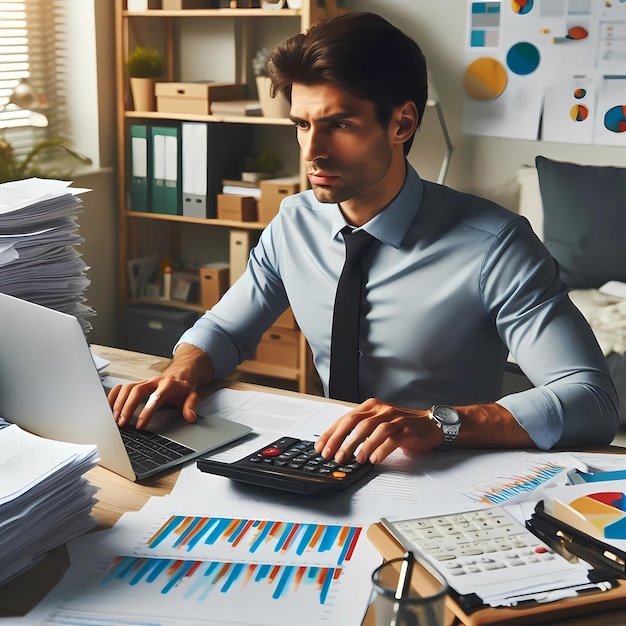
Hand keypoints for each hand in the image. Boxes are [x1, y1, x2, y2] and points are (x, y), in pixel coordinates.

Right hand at [108, 375, 199, 429]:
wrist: (178, 377)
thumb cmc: (183, 389)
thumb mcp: (192, 396)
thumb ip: (191, 406)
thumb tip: (190, 417)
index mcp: (168, 385)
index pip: (155, 397)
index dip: (147, 412)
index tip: (139, 425)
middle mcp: (153, 382)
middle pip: (136, 391)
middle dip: (127, 407)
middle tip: (122, 423)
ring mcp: (143, 382)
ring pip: (127, 388)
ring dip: (118, 403)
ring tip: (115, 419)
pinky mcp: (136, 384)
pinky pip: (121, 387)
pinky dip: (113, 396)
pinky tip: (109, 408)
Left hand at [314, 398, 440, 464]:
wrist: (430, 425)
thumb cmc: (402, 426)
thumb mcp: (379, 423)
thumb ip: (361, 430)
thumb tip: (337, 446)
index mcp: (372, 406)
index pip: (346, 418)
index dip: (332, 433)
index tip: (321, 447)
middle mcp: (382, 410)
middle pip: (356, 422)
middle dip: (341, 439)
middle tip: (332, 455)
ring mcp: (395, 419)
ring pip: (373, 429)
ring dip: (361, 445)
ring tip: (354, 459)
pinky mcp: (407, 430)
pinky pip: (391, 439)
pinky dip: (380, 449)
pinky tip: (373, 459)